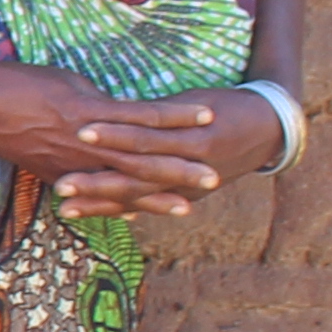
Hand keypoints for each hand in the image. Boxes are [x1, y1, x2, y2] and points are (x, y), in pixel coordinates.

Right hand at [49, 85, 288, 220]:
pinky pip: (152, 134)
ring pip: (135, 165)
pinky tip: (90, 129)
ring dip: (97, 167)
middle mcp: (182, 183)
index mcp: (177, 192)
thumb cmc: (223, 136)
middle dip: (92, 193)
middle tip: (60, 197)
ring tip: (65, 171)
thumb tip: (126, 168)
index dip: (96, 205)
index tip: (62, 208)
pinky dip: (118, 134)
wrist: (271, 123)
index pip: (129, 201)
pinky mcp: (203, 138)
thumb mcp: (190, 159)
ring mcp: (193, 160)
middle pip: (128, 188)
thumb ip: (158, 167)